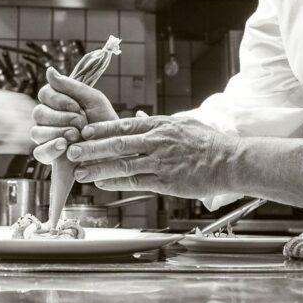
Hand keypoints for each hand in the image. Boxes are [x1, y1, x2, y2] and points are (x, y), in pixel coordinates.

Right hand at [30, 66, 116, 164]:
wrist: (118, 148)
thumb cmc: (106, 122)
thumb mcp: (93, 100)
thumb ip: (71, 86)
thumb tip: (49, 70)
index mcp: (58, 104)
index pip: (44, 94)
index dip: (59, 99)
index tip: (77, 106)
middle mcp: (50, 120)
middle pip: (38, 112)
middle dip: (62, 117)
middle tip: (81, 123)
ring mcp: (49, 139)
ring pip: (36, 132)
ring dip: (57, 131)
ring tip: (77, 136)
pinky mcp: (52, 157)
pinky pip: (39, 153)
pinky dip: (50, 148)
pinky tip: (63, 146)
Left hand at [64, 116, 239, 198]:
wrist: (231, 161)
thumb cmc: (209, 143)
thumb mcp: (184, 123)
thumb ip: (158, 122)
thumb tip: (140, 117)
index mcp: (160, 126)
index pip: (124, 125)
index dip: (101, 129)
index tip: (82, 131)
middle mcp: (158, 142)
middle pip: (118, 144)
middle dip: (91, 149)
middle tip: (71, 151)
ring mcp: (162, 163)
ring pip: (123, 165)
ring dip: (99, 169)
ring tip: (80, 173)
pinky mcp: (167, 182)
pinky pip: (137, 183)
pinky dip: (118, 184)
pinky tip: (103, 185)